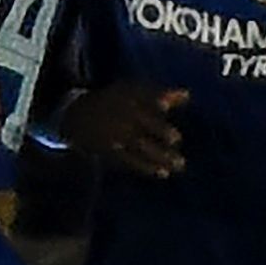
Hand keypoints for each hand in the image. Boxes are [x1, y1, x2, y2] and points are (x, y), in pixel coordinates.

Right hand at [58, 81, 186, 176]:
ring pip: (139, 146)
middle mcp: (121, 116)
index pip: (142, 99)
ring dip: (158, 156)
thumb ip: (159, 94)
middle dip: (158, 130)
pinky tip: (162, 173)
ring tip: (178, 165)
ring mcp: (115, 135)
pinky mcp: (111, 152)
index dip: (153, 101)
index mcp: (127, 98)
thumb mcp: (132, 92)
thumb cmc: (115, 102)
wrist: (77, 117)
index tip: (166, 107)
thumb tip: (188, 95)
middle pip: (141, 123)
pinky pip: (130, 161)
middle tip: (176, 139)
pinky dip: (145, 167)